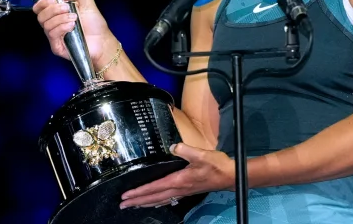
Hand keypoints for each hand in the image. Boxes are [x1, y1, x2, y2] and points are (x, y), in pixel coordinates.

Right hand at [30, 0, 113, 66]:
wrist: (102, 40)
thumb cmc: (95, 23)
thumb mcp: (87, 3)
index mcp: (57, 13)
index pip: (40, 7)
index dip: (44, 1)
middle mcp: (53, 24)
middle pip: (40, 15)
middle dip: (53, 9)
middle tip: (66, 7)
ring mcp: (54, 35)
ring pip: (46, 24)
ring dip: (60, 18)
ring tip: (74, 18)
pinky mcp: (56, 46)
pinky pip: (52, 34)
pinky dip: (62, 27)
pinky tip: (72, 26)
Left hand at [119, 143, 234, 208]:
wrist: (230, 176)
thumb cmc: (216, 165)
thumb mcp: (201, 154)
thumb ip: (186, 150)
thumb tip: (172, 147)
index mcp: (179, 180)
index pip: (154, 187)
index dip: (139, 192)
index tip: (126, 195)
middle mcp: (178, 189)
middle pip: (154, 197)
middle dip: (137, 201)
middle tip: (122, 204)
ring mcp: (183, 192)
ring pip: (160, 200)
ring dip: (145, 203)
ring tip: (133, 205)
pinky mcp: (187, 191)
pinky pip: (167, 199)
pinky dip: (157, 202)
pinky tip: (154, 203)